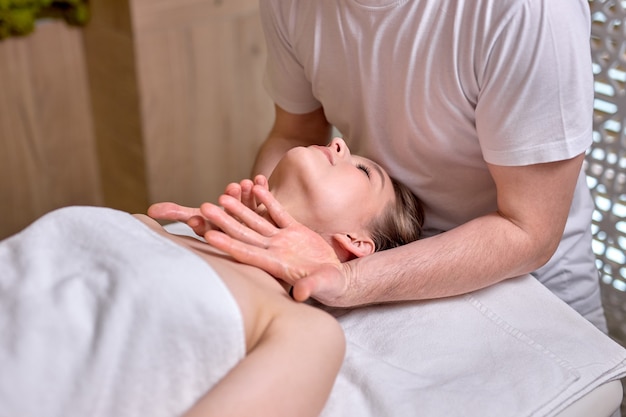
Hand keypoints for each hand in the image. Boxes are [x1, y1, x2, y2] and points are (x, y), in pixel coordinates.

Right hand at [147, 176, 269, 236]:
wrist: (247, 221)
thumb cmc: (217, 220)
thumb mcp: (196, 215)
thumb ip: (176, 213)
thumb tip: (148, 212)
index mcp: (218, 235)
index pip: (208, 230)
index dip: (203, 224)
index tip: (195, 218)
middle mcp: (237, 234)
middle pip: (233, 221)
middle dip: (228, 208)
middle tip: (226, 193)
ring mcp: (255, 226)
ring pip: (250, 211)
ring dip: (246, 197)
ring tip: (242, 183)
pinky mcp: (270, 216)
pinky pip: (266, 202)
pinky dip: (262, 190)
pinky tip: (259, 178)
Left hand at [200, 185, 348, 303]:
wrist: (336, 278)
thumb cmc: (330, 286)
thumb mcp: (323, 286)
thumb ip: (311, 287)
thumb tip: (301, 293)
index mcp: (277, 264)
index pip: (247, 252)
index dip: (227, 244)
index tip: (208, 235)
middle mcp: (275, 251)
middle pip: (244, 234)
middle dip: (224, 221)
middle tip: (204, 208)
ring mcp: (283, 240)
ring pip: (257, 221)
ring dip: (240, 209)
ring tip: (223, 195)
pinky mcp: (295, 231)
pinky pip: (278, 213)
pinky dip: (268, 201)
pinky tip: (256, 187)